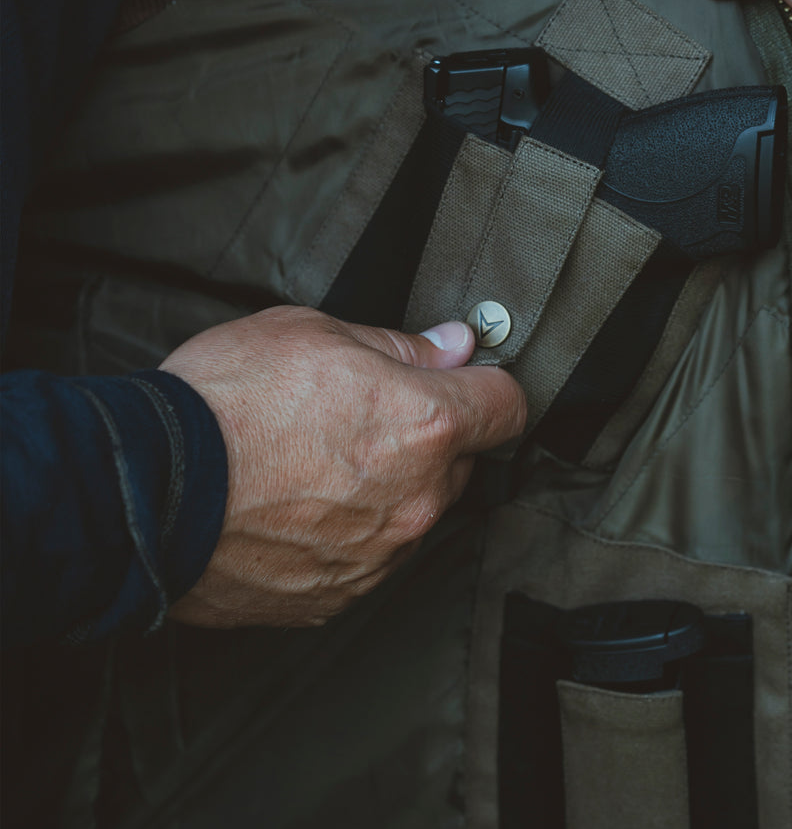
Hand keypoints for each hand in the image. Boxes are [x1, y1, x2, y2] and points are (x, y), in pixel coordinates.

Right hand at [162, 307, 524, 627]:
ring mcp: (378, 557)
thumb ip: (398, 345)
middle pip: (459, 463)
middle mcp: (416, 500)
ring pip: (412, 513)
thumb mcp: (312, 332)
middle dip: (427, 438)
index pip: (508, 406)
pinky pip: (366, 557)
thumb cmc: (223, 401)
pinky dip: (345, 533)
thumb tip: (449, 347)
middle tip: (362, 413)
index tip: (466, 380)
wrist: (144, 490)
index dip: (487, 385)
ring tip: (313, 461)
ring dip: (385, 488)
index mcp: (425, 426)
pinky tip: (294, 506)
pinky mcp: (335, 598)